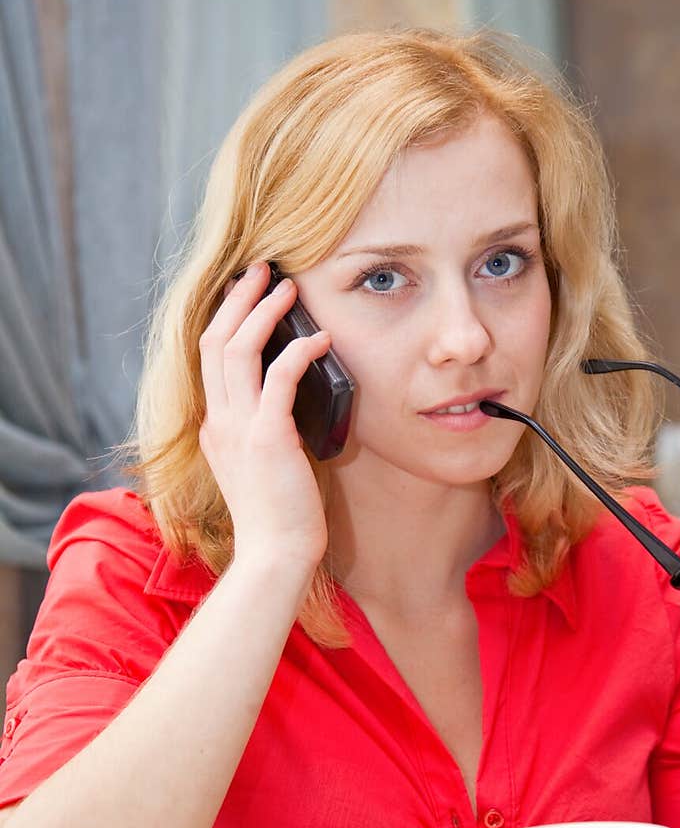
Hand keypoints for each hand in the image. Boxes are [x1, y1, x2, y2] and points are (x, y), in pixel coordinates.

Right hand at [198, 261, 330, 569]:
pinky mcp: (267, 438)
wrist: (275, 556)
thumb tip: (292, 404)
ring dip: (263, 311)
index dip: (228, 319)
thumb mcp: (263, 467)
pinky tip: (321, 339)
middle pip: (214, 341)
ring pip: (236, 349)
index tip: (249, 294)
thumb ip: (266, 432)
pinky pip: (279, 376)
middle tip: (264, 271)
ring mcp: (238, 428)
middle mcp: (218, 422)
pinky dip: (298, 350)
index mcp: (215, 428)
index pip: (210, 359)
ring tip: (289, 288)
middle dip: (239, 299)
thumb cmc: (280, 518)